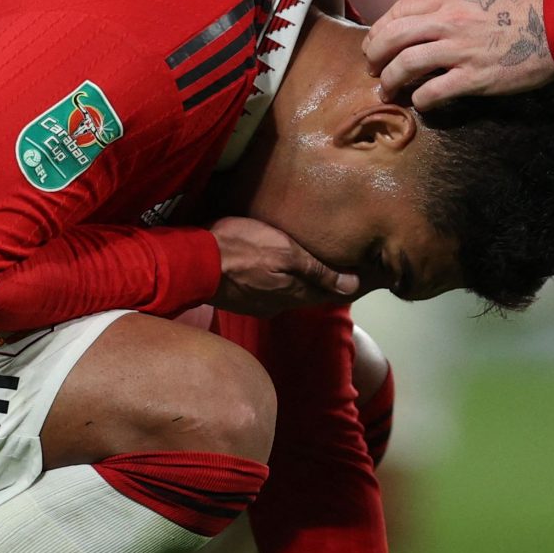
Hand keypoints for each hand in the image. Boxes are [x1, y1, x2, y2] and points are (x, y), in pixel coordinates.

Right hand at [209, 216, 358, 315]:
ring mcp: (257, 304)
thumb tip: (352, 286)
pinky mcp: (240, 299)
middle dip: (323, 285)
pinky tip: (277, 274)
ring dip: (300, 285)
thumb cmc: (240, 248)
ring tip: (311, 271)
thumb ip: (317, 270)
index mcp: (293, 293)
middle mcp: (278, 304)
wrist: (193, 262)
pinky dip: (279, 284)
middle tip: (341, 272)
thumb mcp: (285, 252)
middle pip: (308, 295)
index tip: (360, 277)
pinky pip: (268, 292)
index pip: (327, 293)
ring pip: (287, 294)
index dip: (343, 285)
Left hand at [365, 0, 553, 109]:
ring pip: (405, 66)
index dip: (379, 29)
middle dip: (374, 56)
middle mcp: (447, 21)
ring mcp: (459, 50)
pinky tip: (421, 103)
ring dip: (390, 81)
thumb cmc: (527, 4)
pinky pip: (433, 92)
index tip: (375, 43)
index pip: (397, 11)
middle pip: (392, 38)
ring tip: (387, 90)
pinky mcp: (474, 78)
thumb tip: (440, 7)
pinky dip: (420, 101)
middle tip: (372, 69)